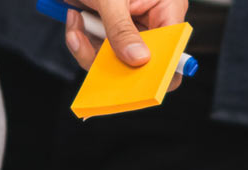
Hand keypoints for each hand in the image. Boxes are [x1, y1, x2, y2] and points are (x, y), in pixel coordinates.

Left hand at [64, 0, 186, 89]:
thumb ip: (121, 28)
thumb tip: (137, 60)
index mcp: (168, 11)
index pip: (173, 52)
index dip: (159, 71)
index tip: (134, 80)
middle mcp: (153, 23)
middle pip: (139, 64)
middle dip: (105, 58)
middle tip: (81, 41)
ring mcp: (131, 29)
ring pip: (114, 61)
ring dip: (86, 47)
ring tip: (74, 21)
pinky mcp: (111, 31)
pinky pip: (98, 50)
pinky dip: (81, 38)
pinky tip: (73, 18)